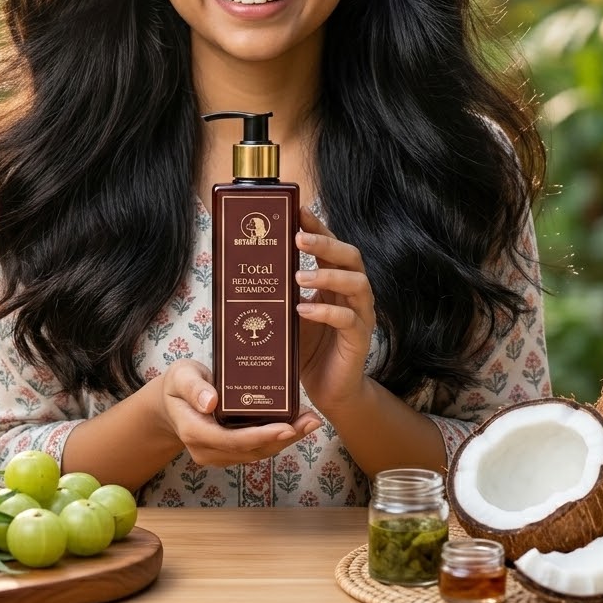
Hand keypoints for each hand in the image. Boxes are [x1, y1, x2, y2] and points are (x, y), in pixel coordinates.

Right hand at [156, 359, 320, 467]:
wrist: (172, 403)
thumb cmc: (178, 384)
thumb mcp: (181, 375)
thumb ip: (193, 387)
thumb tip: (211, 402)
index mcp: (194, 431)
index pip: (231, 440)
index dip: (260, 436)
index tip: (286, 428)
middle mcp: (207, 450)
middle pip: (250, 450)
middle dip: (284, 438)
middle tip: (311, 421)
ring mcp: (218, 455)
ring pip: (257, 453)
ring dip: (286, 440)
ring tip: (311, 421)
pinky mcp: (229, 452)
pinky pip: (256, 449)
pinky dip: (277, 438)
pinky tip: (297, 424)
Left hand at [295, 206, 376, 414]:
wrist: (329, 390)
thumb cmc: (307, 348)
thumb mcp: (287, 314)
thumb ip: (278, 292)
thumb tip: (242, 269)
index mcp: (336, 281)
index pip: (331, 246)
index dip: (317, 226)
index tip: (297, 211)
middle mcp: (352, 293)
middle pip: (350, 256)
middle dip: (324, 243)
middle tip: (298, 237)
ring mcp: (360, 315)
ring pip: (356, 284)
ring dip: (327, 276)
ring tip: (298, 275)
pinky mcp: (359, 340)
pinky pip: (349, 320)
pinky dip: (325, 312)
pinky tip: (304, 310)